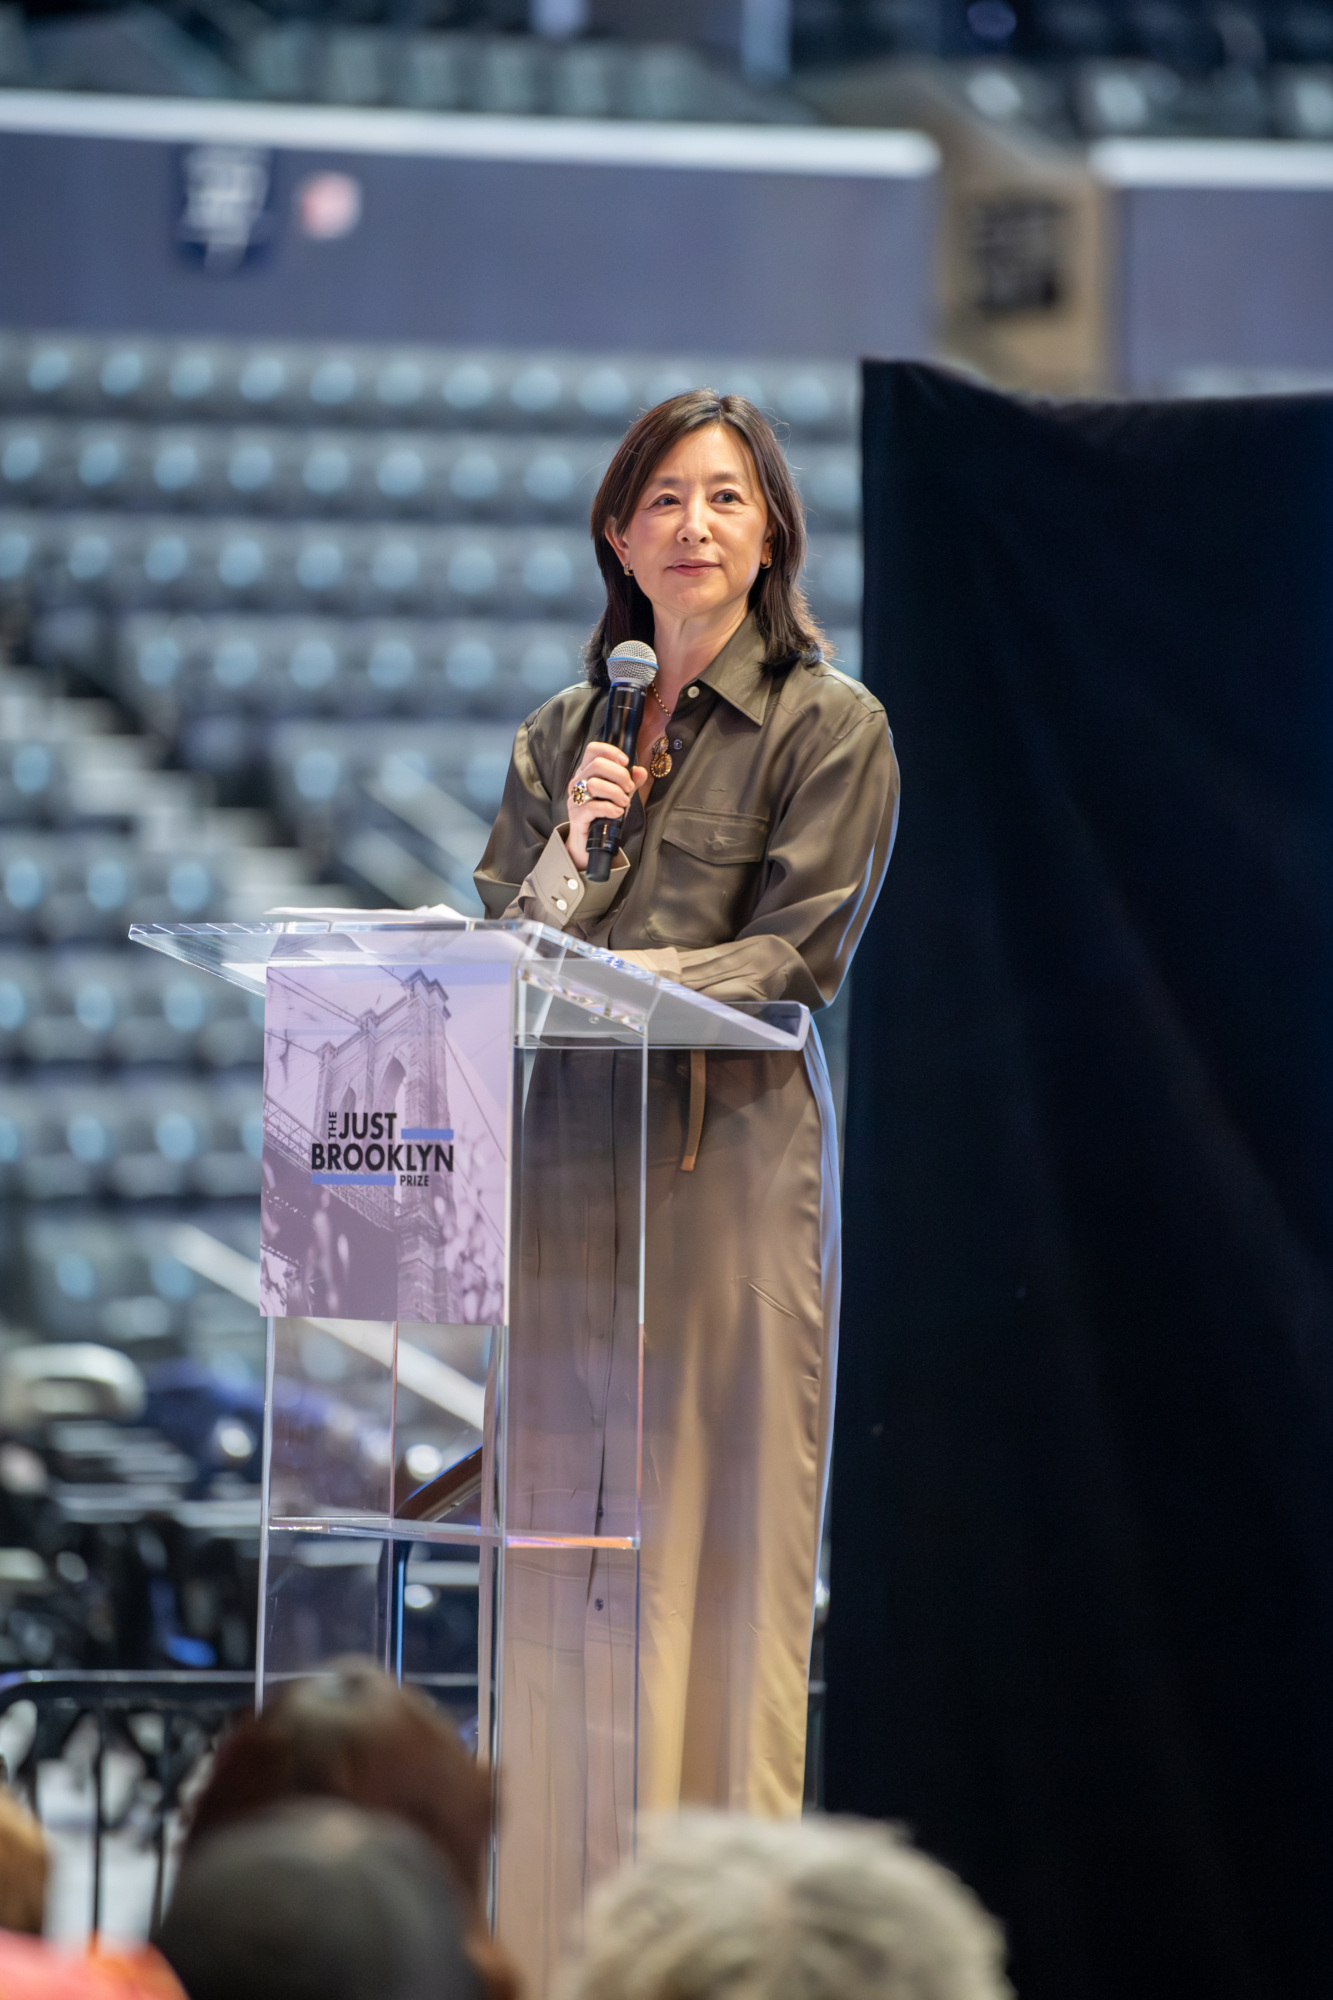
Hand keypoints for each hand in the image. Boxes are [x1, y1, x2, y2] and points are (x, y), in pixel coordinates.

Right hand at [564, 741, 647, 872]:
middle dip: (619, 775)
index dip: (611, 751)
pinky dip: (609, 808)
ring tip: (624, 802)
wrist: (591, 840)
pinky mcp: (576, 815)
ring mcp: (575, 798)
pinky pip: (592, 807)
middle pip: (597, 764)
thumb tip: (641, 772)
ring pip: (594, 784)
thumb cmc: (604, 814)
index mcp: (587, 772)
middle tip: (629, 788)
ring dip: (616, 793)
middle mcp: (578, 782)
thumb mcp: (620, 794)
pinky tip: (617, 812)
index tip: (626, 762)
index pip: (593, 750)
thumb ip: (630, 782)